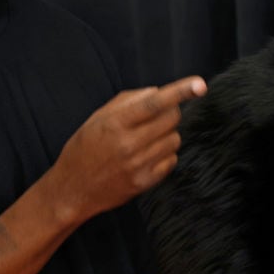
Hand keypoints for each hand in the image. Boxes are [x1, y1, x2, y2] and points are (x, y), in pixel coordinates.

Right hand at [48, 76, 206, 223]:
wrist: (73, 189)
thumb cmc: (84, 148)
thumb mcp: (97, 118)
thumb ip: (127, 101)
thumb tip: (158, 92)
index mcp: (115, 124)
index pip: (154, 103)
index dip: (179, 91)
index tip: (199, 84)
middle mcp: (128, 144)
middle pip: (171, 119)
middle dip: (169, 112)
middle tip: (154, 117)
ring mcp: (138, 165)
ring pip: (174, 139)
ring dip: (166, 134)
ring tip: (145, 139)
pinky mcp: (145, 182)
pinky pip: (171, 160)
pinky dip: (164, 154)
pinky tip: (146, 156)